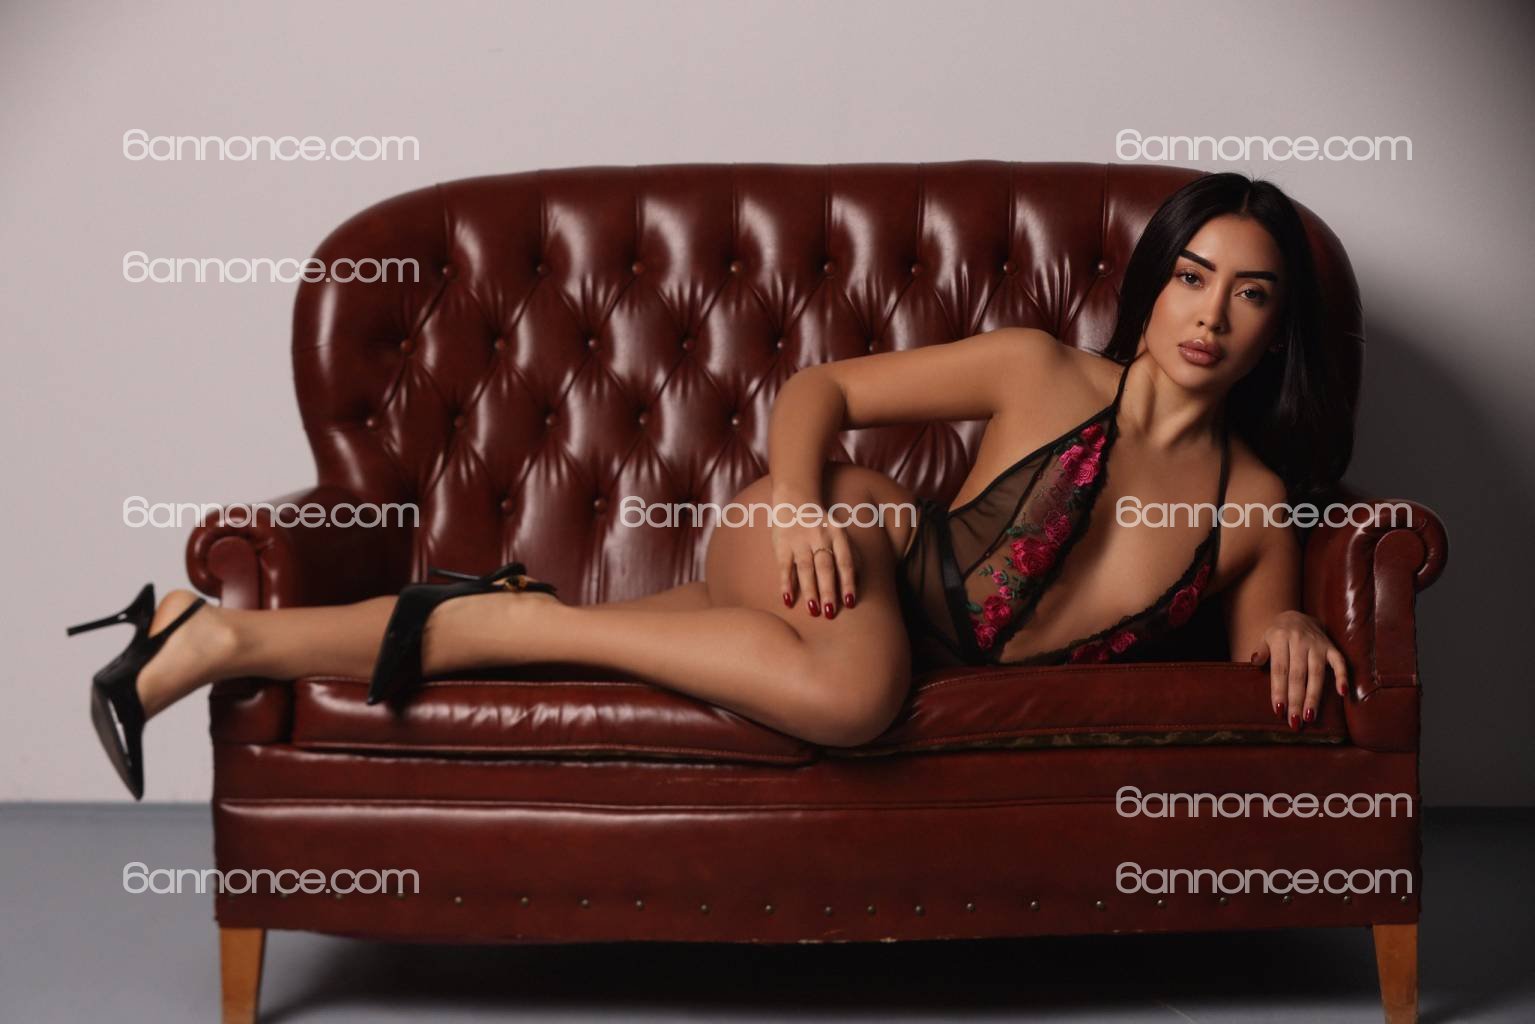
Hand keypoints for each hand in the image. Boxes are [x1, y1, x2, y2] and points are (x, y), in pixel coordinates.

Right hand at [769, 495, 857, 619]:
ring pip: (806, 568)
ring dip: (809, 590)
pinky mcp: (782, 545)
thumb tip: (857, 579)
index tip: (850, 602)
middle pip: (825, 566)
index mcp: (837, 534)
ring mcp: (800, 540)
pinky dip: (786, 583)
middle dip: (828, 590)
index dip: (848, 582)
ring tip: (813, 611)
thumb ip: (848, 553)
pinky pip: (784, 566)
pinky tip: (788, 600)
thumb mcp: (838, 532)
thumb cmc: (821, 524)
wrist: (795, 499)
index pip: (845, 561)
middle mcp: (820, 536)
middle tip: (830, 612)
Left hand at [1250, 610, 1348, 730]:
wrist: (1297, 615)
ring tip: (1310, 716)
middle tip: (1294, 721)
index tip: (1279, 710)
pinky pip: (1339, 662)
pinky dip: (1342, 676)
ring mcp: (1317, 644)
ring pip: (1316, 673)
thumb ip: (1261, 650)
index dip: (1279, 690)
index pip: (1280, 670)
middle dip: (1296, 700)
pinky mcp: (1331, 647)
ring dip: (1314, 696)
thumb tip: (1255, 661)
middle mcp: (1300, 641)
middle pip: (1298, 675)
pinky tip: (1343, 693)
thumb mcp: (1264, 638)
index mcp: (1280, 639)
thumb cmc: (1278, 634)